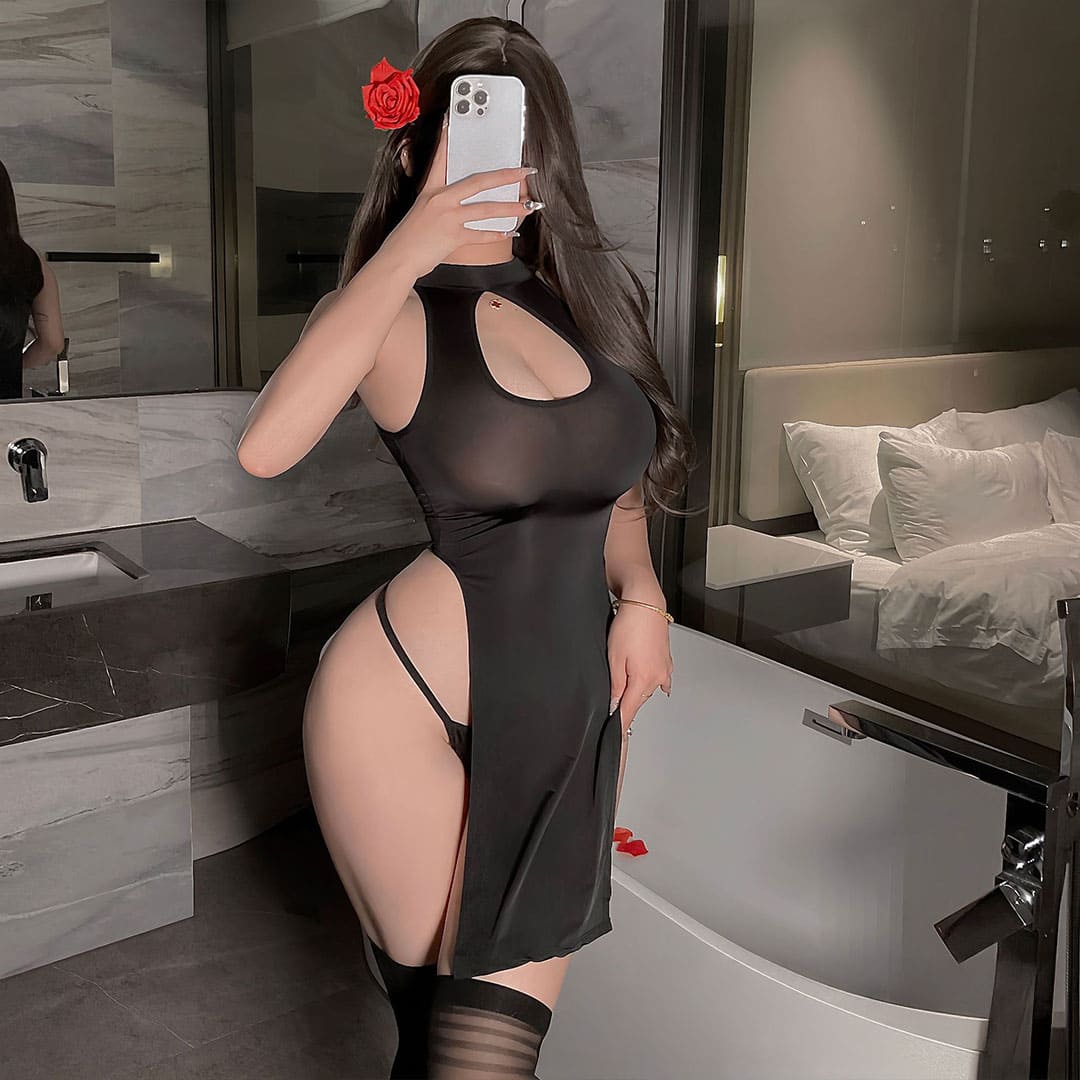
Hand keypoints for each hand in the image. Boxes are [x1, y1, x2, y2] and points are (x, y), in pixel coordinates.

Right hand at [381, 112, 539, 278]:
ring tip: (528, 206)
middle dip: (505, 176)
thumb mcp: (419, 211)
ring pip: (486, 208)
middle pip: (479, 181)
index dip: (446, 138)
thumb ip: (436, 202)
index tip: (453, 120)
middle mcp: (441, 199)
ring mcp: (448, 217)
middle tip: (524, 171)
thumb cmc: (408, 239)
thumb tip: (455, 201)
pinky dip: (496, 234)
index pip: (441, 158)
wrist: (398, 258)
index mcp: (430, 190)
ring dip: (510, 208)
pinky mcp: (453, 236)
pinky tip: (509, 232)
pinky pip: (481, 234)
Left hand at [608, 603, 672, 733]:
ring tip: (624, 670)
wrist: (645, 603)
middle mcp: (658, 677)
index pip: (630, 712)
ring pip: (646, 688)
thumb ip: (615, 686)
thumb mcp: (614, 658)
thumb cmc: (629, 625)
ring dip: (635, 688)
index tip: (616, 737)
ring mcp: (664, 669)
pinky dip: (648, 680)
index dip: (620, 725)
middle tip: (612, 695)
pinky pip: (657, 678)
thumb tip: (615, 706)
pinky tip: (643, 677)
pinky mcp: (665, 660)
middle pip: (638, 701)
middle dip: (625, 702)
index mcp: (644, 680)